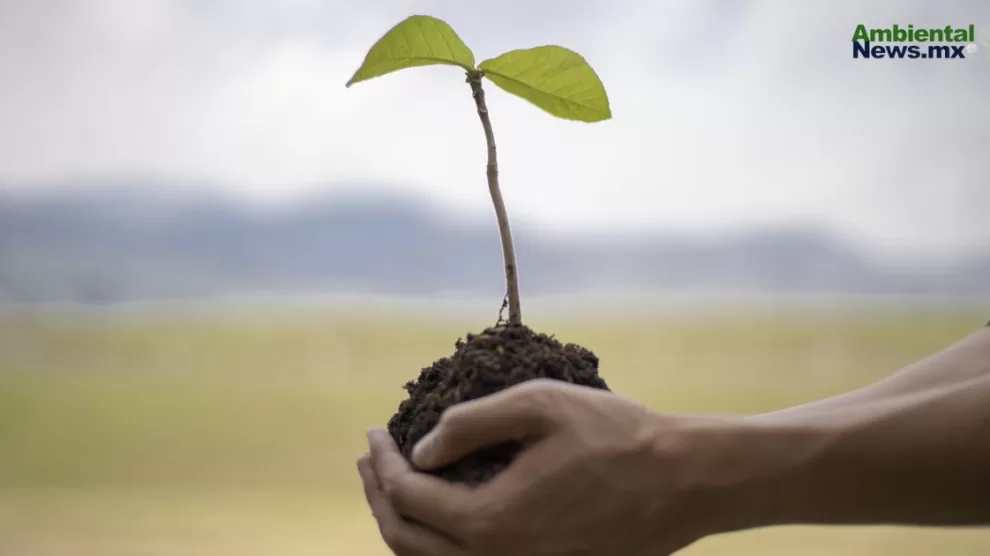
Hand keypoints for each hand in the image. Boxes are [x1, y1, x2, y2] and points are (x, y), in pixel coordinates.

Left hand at [358, 379, 733, 554]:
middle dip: (379, 495)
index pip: (408, 497)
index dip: (382, 462)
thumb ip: (470, 424)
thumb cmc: (617, 436)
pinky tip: (438, 511)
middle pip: (408, 540)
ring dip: (403, 522)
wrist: (683, 482)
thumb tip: (420, 448)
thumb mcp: (540, 406)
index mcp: (491, 521)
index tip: (374, 431)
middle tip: (369, 457)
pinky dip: (437, 542)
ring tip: (389, 484)